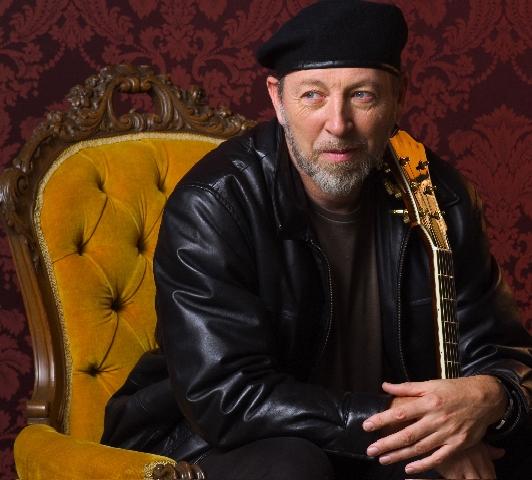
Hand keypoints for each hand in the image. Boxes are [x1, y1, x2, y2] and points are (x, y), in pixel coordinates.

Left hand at [362, 376, 506, 473]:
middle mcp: (436, 419)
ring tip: (383, 459)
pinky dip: (423, 465)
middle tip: (371, 450)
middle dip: (387, 443)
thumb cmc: (454, 390)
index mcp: (428, 402)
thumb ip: (406, 387)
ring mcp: (447, 434)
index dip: (382, 420)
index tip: (367, 426)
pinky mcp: (457, 444)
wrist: (484, 398)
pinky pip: (438, 458)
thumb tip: (385, 386)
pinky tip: (409, 468)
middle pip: (407, 435)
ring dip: (399, 455)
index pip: (400, 413)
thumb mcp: (430, 384)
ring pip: (419, 448)